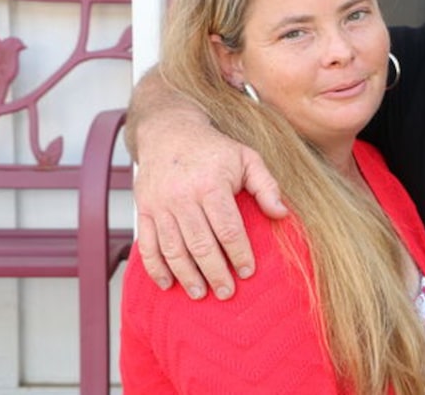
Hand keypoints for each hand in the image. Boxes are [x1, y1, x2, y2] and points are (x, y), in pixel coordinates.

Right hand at [128, 70, 287, 299]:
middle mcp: (183, 197)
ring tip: (201, 293)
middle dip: (215, 273)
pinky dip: (156, 268)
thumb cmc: (213, 148)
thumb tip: (281, 214)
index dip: (239, 254)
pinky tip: (168, 283)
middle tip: (227, 292)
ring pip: (173, 249)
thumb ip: (267, 186)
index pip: (227, 229)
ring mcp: (160, 205)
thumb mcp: (247, 158)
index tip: (247, 271)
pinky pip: (147, 245)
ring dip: (187, 276)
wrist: (169, 131)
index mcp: (211, 185)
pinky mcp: (143, 210)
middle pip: (200, 245)